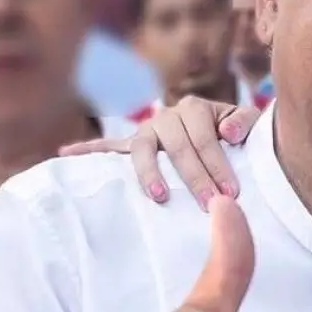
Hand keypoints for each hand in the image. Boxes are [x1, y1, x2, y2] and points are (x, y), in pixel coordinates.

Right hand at [60, 96, 261, 207]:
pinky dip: (86, 149)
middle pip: (177, 148)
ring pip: (142, 150)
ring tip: (159, 197)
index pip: (206, 140)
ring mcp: (147, 131)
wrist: (222, 128)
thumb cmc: (234, 131)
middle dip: (194, 177)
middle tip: (208, 203)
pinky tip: (65, 154)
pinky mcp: (132, 144)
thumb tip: (227, 133)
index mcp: (195, 108)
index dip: (218, 166)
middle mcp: (167, 115)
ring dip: (149, 174)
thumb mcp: (245, 122)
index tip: (230, 193)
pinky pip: (107, 147)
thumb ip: (244, 121)